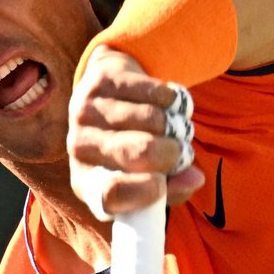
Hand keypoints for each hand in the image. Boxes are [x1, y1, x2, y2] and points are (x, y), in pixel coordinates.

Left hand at [67, 46, 204, 216]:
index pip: (112, 194)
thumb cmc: (132, 150)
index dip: (144, 190)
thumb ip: (173, 188)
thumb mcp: (146, 180)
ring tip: (174, 127)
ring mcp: (86, 110)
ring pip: (153, 119)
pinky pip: (154, 92)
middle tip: (180, 151)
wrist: (106, 97)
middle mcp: (79, 148)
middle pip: (140, 152)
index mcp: (88, 183)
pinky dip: (172, 100)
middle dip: (173, 153)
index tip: (162, 183)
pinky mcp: (103, 80)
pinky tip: (169, 104)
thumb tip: (195, 178)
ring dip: (176, 124)